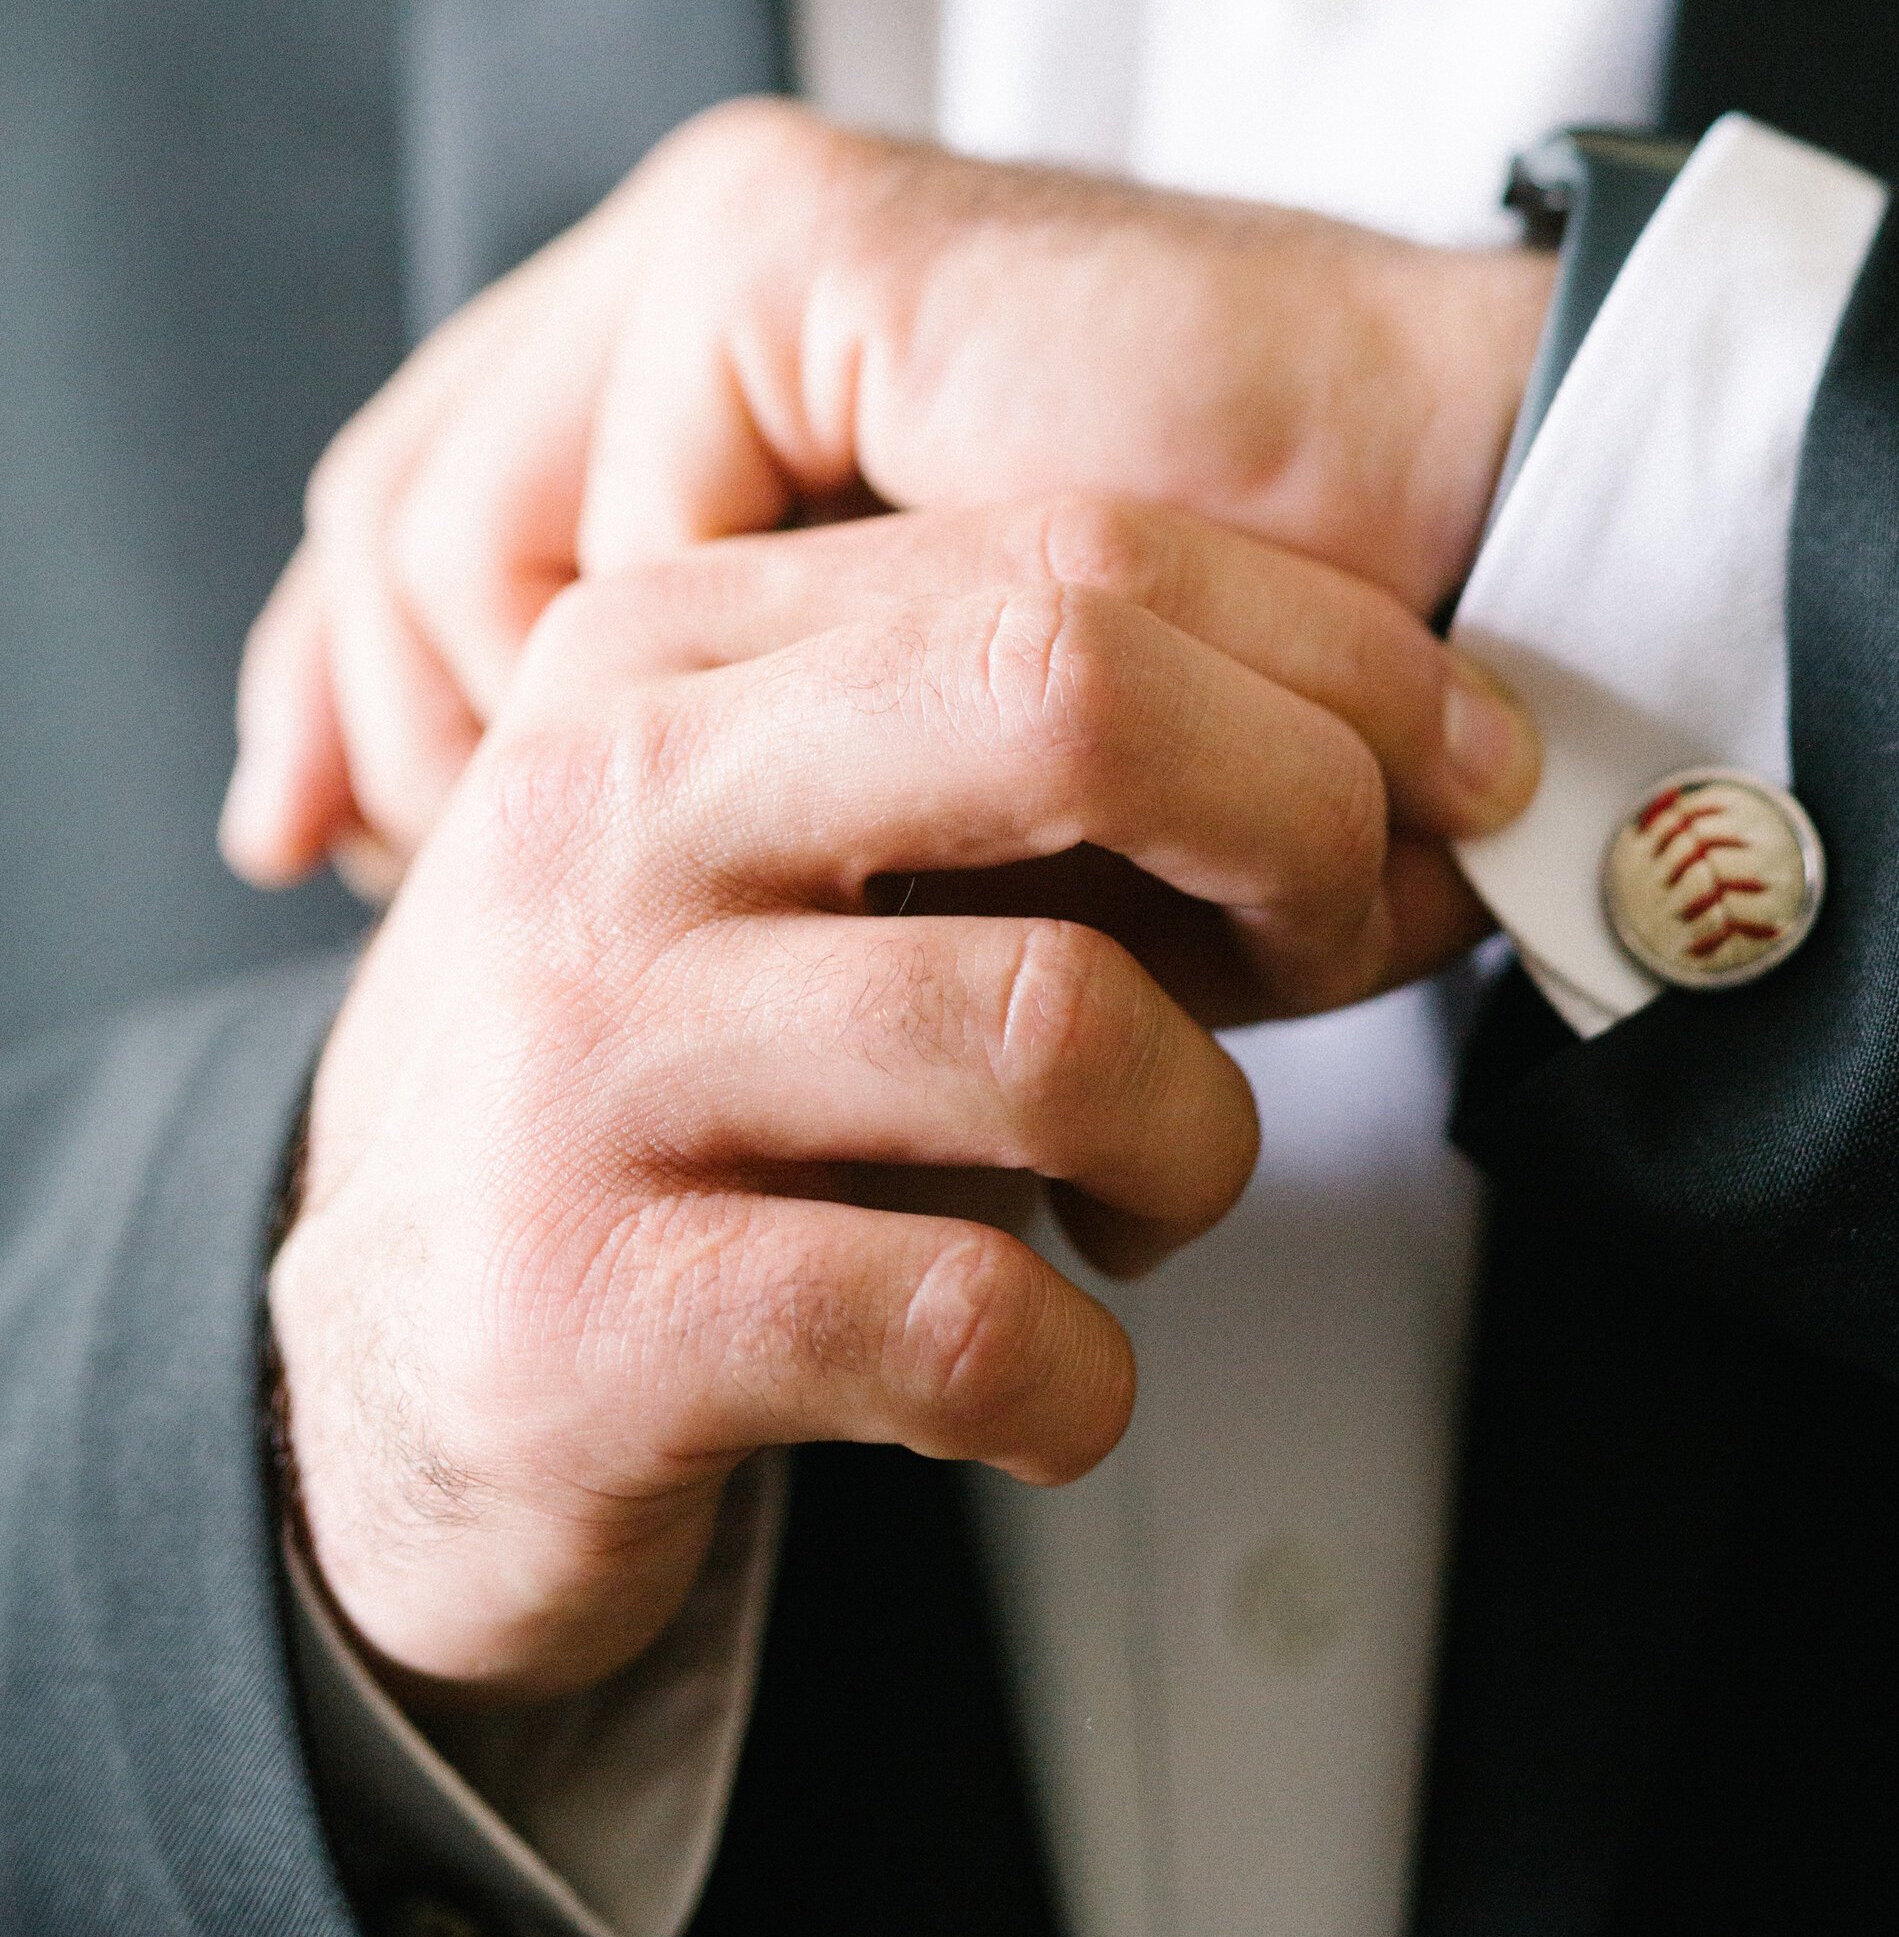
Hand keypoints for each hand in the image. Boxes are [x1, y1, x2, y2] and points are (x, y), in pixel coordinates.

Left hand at [225, 105, 1553, 892]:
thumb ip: (704, 740)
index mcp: (713, 345)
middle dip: (356, 705)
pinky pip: (598, 508)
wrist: (1451, 556)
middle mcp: (701, 254)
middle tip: (367, 873)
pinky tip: (722, 761)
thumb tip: (428, 830)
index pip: (435, 490)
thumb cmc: (1212, 700)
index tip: (305, 839)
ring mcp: (740, 225)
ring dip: (511, 721)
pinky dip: (644, 659)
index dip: (340, 665)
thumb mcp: (892, 751)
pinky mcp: (798, 244)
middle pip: (393, 489)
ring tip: (598, 861)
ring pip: (449, 510)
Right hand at [270, 496, 1538, 1700]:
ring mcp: (577, 1054)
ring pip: (1059, 1028)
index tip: (1469, 760)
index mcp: (672, 645)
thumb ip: (1070, 790)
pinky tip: (1053, 1381)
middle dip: (1292, 823)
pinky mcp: (581, 1309)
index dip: (1332, 650)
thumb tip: (1446, 791)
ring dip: (1201, 1141)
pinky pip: (964, 1316)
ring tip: (1152, 1191)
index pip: (1071, 555)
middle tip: (1332, 948)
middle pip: (1068, 695)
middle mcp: (604, 807)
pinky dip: (1082, 1375)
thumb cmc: (687, 1077)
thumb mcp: (828, 864)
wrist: (390, 1370)